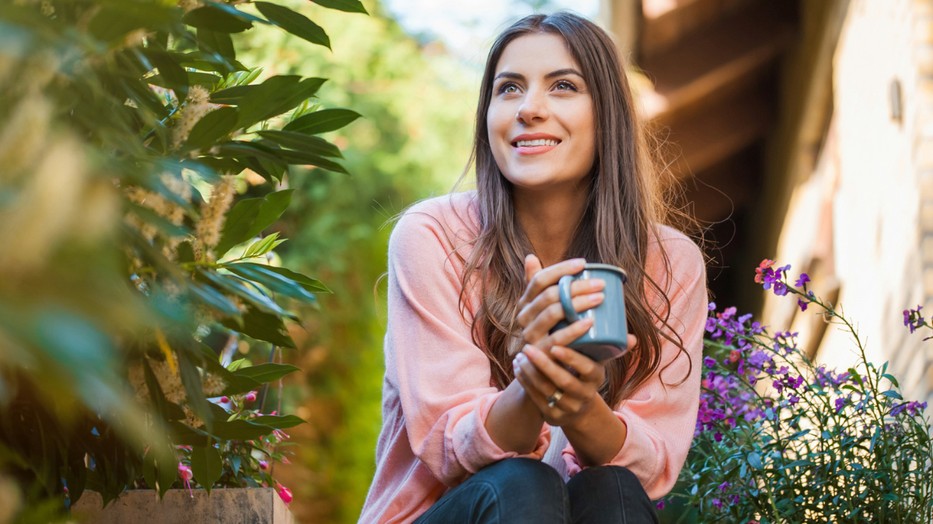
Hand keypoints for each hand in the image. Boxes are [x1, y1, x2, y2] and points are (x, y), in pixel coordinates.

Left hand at [512, 335, 636, 426]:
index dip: (571, 358)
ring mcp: (568, 408)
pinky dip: (525, 381)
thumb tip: (633, 338)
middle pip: (563, 381)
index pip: (586, 369)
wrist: (579, 408)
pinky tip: (517, 366)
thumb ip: (610, 347)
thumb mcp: (598, 362)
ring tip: (520, 354)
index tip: (556, 346)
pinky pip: (535, 398)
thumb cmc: (586, 374)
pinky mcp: (552, 416)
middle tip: (528, 347)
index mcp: (596, 379)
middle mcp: (584, 395)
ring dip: (530, 371)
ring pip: (547, 389)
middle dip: (544, 364)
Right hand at [515, 254, 604, 350]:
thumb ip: (542, 288)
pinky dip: (574, 330)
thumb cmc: (552, 334)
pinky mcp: (539, 353)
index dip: (560, 269)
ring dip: (578, 303)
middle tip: (601, 285)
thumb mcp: (545, 311)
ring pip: (553, 312)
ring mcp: (529, 335)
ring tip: (600, 298)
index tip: (583, 264)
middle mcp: (523, 317)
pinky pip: (557, 338)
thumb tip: (529, 256)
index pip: (539, 279)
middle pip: (549, 294)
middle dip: (577, 286)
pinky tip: (590, 322)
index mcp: (525, 302)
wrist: (543, 372)